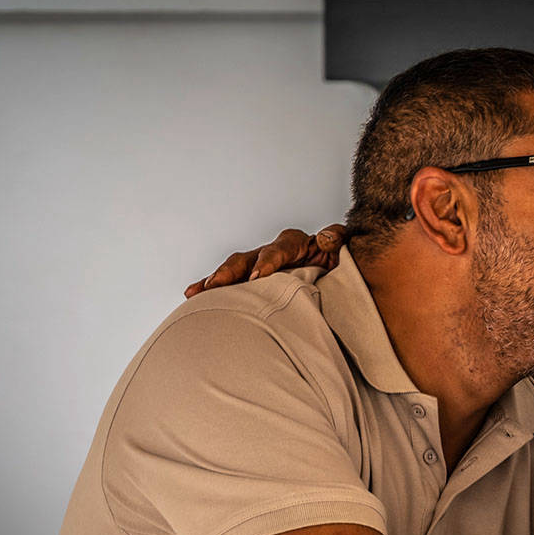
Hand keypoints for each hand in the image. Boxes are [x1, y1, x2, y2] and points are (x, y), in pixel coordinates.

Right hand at [184, 224, 347, 296]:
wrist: (334, 280)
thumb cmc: (336, 265)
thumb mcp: (341, 250)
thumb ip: (336, 239)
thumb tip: (326, 238)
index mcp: (292, 244)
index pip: (278, 250)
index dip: (267, 262)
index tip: (258, 277)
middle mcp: (270, 253)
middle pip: (246, 259)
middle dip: (230, 272)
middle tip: (216, 285)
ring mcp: (257, 268)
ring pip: (232, 271)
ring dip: (214, 281)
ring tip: (197, 292)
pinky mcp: (251, 283)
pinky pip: (228, 285)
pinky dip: (210, 288)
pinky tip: (192, 296)